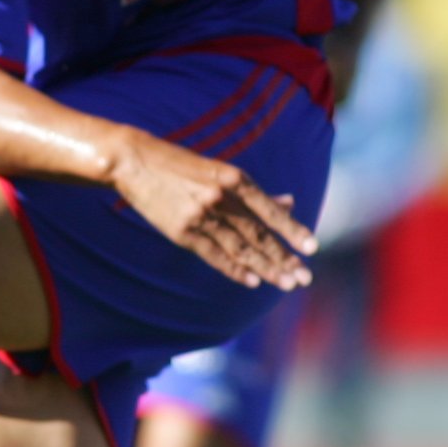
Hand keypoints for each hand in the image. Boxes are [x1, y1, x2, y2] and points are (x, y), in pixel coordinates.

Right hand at [111, 133, 315, 290]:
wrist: (134, 162)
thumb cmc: (182, 165)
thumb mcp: (220, 172)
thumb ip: (254, 192)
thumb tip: (290, 202)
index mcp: (233, 178)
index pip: (269, 210)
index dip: (292, 230)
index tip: (313, 247)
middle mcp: (220, 199)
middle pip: (258, 234)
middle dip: (283, 258)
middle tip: (304, 278)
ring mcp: (200, 217)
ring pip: (240, 248)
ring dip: (265, 268)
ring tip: (286, 284)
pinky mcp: (181, 232)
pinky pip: (214, 255)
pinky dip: (235, 269)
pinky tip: (253, 281)